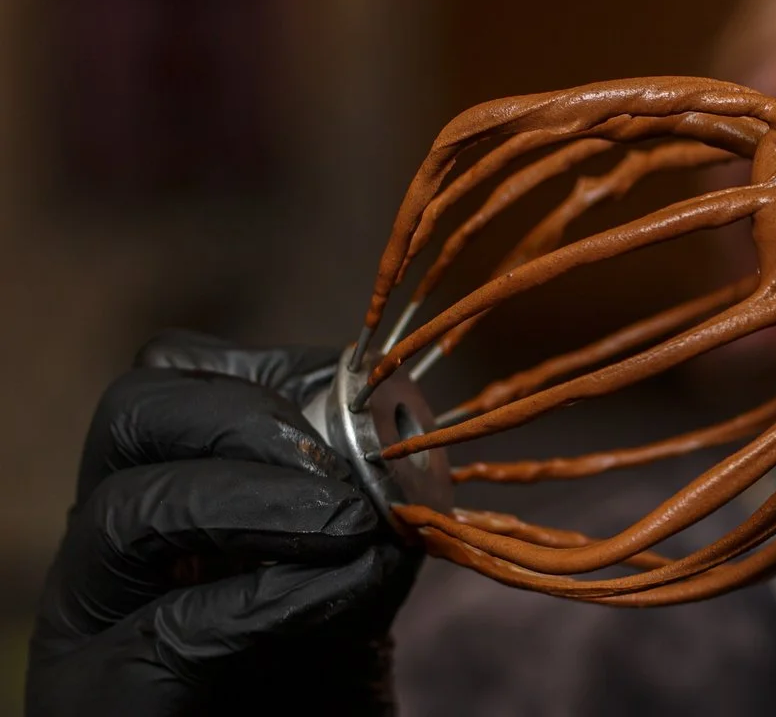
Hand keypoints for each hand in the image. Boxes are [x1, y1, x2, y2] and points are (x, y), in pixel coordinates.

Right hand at [28, 330, 418, 715]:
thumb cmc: (315, 688)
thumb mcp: (351, 576)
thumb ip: (368, 506)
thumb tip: (405, 436)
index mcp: (163, 503)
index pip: (175, 376)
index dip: (274, 372)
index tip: (365, 403)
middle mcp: (108, 555)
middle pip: (131, 415)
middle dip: (247, 416)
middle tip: (340, 467)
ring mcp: (90, 627)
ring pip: (127, 510)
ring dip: (262, 499)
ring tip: (353, 528)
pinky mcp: (105, 701)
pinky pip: (177, 626)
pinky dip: (277, 596)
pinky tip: (346, 591)